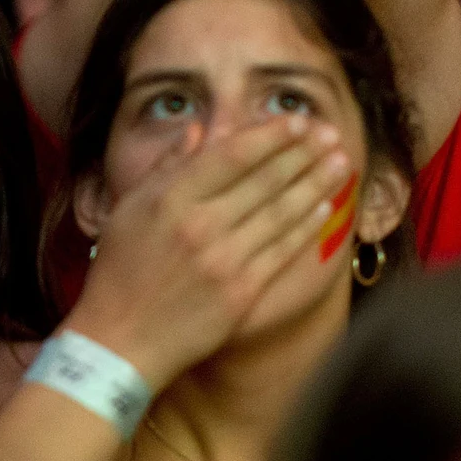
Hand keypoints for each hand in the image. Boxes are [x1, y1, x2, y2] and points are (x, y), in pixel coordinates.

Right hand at [64, 115, 348, 388]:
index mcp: (170, 199)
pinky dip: (307, 226)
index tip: (298, 120)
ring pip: (281, 212)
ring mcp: (223, 260)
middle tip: (331, 133)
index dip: (271, 135)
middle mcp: (199, 225)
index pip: (232, 155)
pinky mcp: (241, 292)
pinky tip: (325, 207)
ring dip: (315, 183)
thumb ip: (166, 166)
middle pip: (264, 180)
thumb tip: (200, 129)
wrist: (119, 340)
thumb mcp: (128, 209)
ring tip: (341, 162)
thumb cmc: (119, 272)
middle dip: (304, 152)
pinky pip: (282, 250)